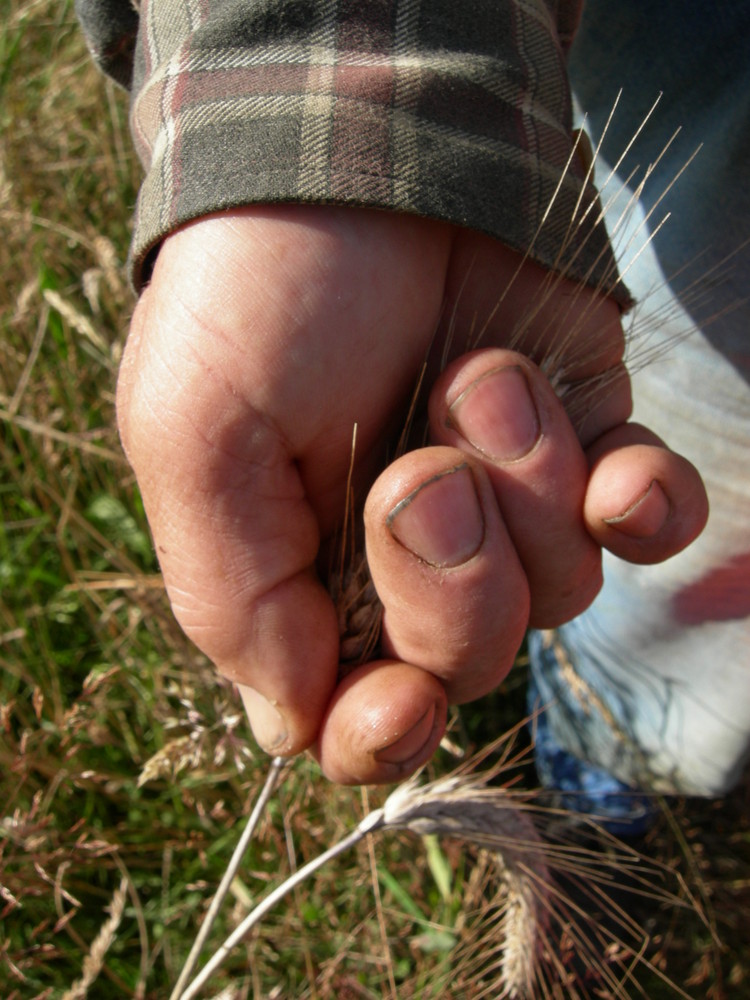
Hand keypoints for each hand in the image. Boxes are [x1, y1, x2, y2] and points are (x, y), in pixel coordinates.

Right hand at [116, 205, 707, 783]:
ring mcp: (504, 508)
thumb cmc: (259, 291)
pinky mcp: (581, 444)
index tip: (399, 696)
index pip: (352, 720)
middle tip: (423, 469)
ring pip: (561, 594)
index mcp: (302, 578)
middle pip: (471, 662)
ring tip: (480, 377)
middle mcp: (406, 561)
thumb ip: (231, 592)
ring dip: (527, 491)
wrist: (364, 149)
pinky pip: (644, 524)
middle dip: (455, 579)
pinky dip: (642, 504)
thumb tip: (294, 722)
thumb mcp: (193, 434)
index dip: (383, 734)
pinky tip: (617, 467)